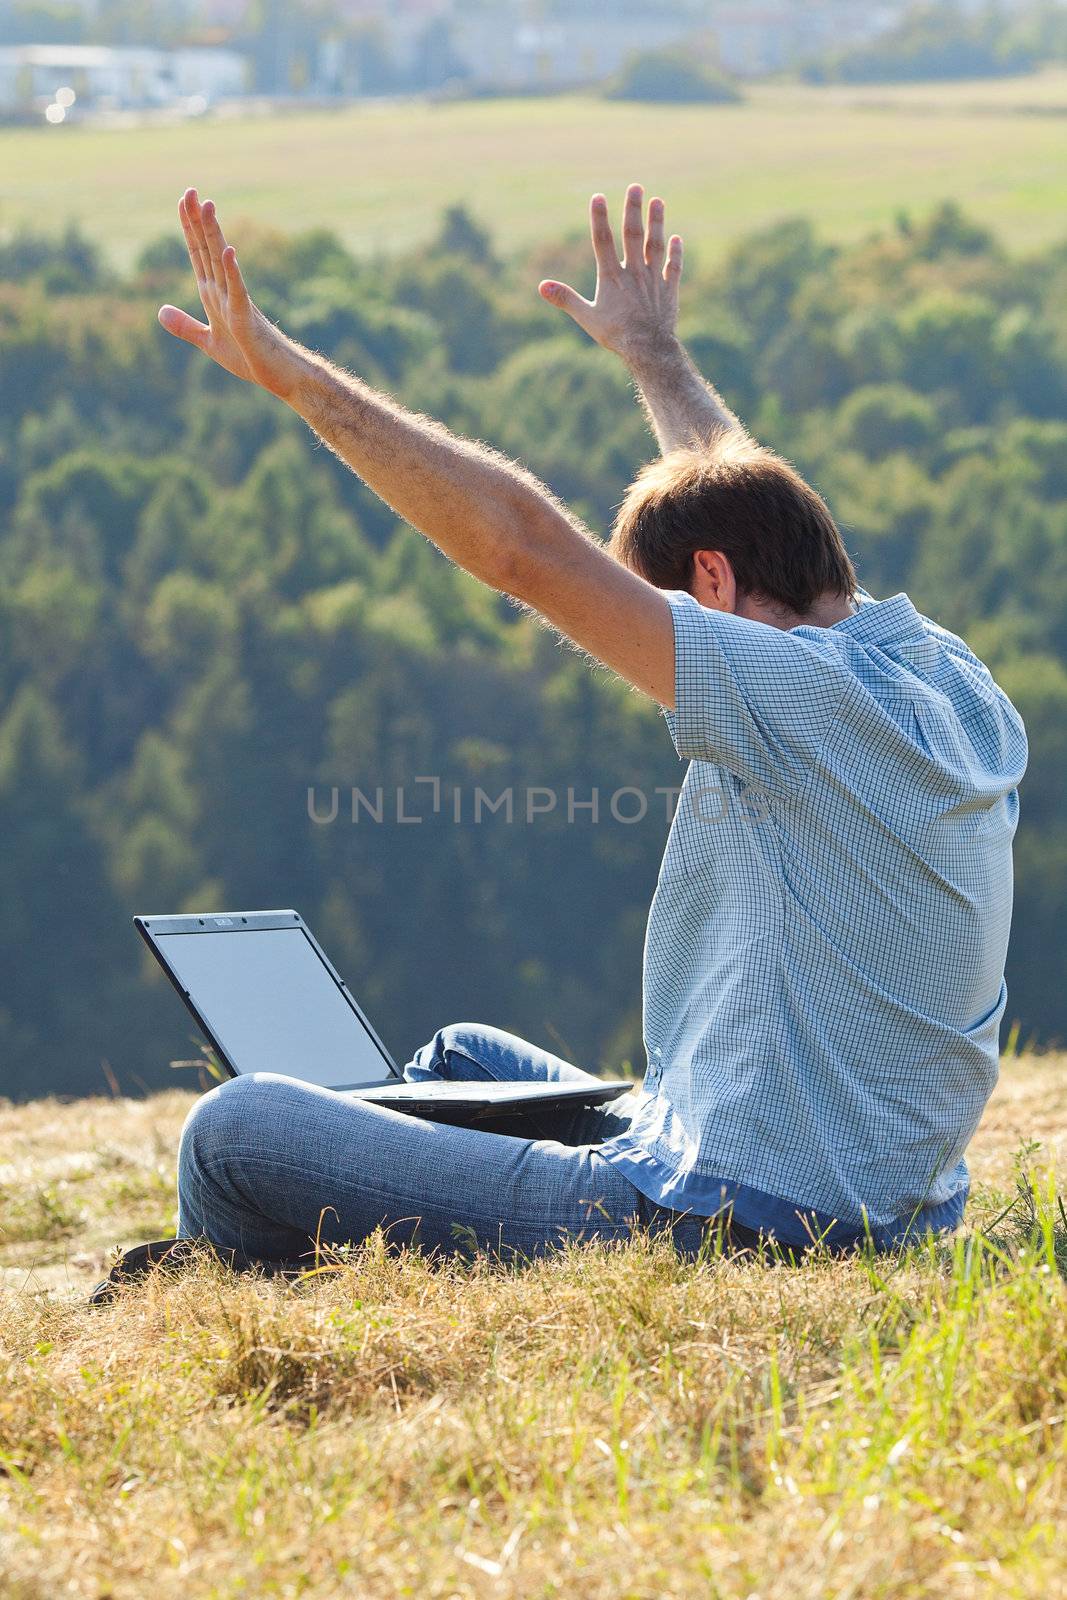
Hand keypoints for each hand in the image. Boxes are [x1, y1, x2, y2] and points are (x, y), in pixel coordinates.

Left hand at [158, 189, 303, 399]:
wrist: (278, 375)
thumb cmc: (250, 358)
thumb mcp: (208, 342)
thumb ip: (185, 327)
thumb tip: (160, 312)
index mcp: (214, 295)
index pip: (198, 254)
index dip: (189, 229)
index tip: (183, 202)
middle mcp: (224, 291)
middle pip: (207, 249)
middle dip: (197, 221)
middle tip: (190, 191)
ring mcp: (236, 301)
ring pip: (221, 261)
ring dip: (214, 234)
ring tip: (207, 206)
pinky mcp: (246, 316)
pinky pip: (238, 290)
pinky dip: (232, 270)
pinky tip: (227, 251)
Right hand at [539, 184, 682, 362]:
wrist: (648, 349)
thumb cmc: (615, 334)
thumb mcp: (586, 317)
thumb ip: (566, 298)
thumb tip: (541, 287)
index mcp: (611, 277)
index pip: (602, 241)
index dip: (599, 218)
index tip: (598, 197)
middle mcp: (634, 272)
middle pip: (632, 235)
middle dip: (633, 209)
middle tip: (636, 187)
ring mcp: (653, 279)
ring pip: (655, 245)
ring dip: (656, 222)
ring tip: (657, 202)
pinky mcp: (669, 290)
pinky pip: (673, 267)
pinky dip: (675, 253)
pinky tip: (675, 238)